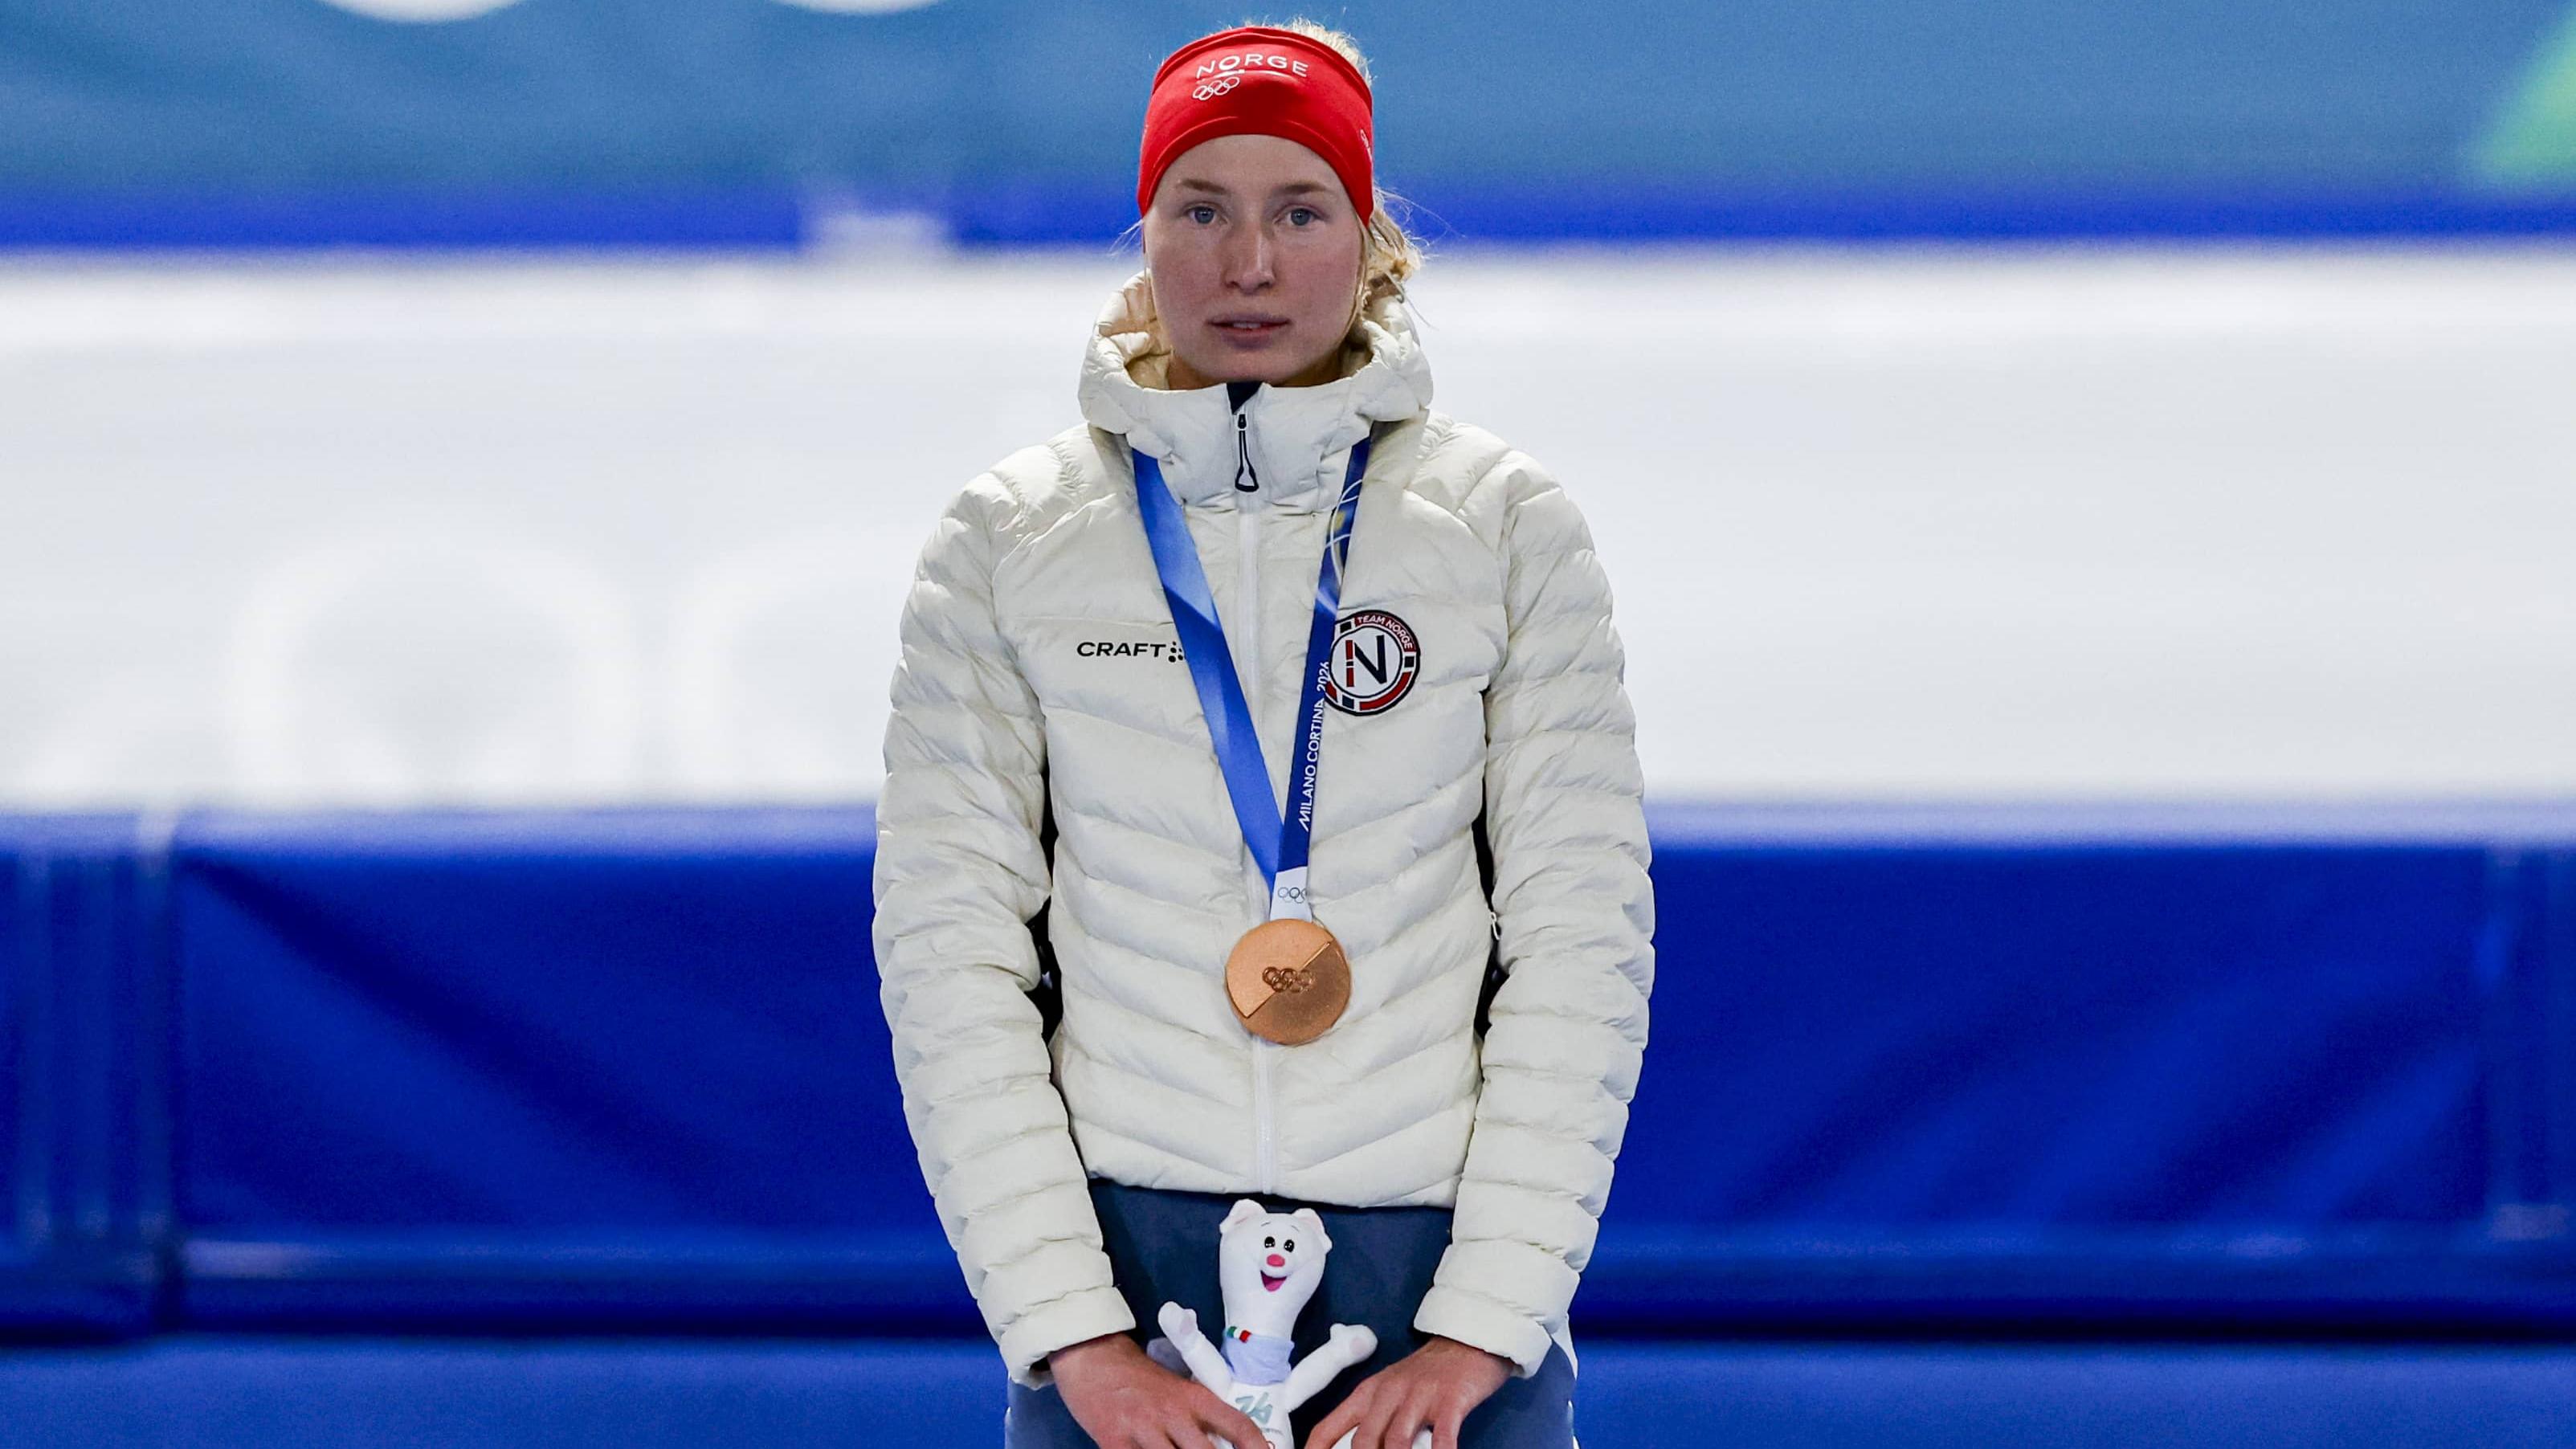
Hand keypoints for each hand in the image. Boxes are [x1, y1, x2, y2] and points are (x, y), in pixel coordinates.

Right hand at [1050, 1331, 1268, 1448]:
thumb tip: (1222, 1443)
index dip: (1255, 1446)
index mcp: (1193, 1397)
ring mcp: (1144, 1429)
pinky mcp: (1114, 1442)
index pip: (1237, 1424)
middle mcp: (1173, 1414)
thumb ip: (1197, 1415)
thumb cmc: (1137, 1375)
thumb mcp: (1175, 1387)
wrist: (1090, 1357)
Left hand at [1305, 1335, 1511, 1448]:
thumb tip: (1356, 1448)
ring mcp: (1419, 1396)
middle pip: (1362, 1440)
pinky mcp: (1450, 1400)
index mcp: (1367, 1393)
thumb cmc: (1425, 1376)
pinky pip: (1442, 1437)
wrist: (1466, 1342)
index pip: (1328, 1427)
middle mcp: (1388, 1393)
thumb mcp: (1389, 1391)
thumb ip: (1370, 1421)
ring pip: (1396, 1441)